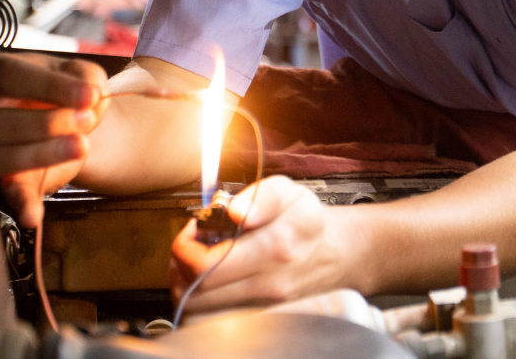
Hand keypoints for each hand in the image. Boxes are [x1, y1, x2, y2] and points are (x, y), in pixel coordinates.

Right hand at [0, 51, 108, 227]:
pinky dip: (22, 204)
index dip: (49, 86)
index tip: (87, 95)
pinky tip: (34, 213)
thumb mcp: (79, 73)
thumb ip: (87, 78)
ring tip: (80, 146)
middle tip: (85, 119)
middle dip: (46, 123)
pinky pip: (6, 192)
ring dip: (43, 154)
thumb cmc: (65, 89)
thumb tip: (91, 94)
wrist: (73, 116)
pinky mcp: (2, 178)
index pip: (8, 76)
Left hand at [169, 176, 365, 311]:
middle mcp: (270, 283)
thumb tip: (235, 211)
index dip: (185, 249)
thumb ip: (260, 196)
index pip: (207, 266)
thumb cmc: (305, 222)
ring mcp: (267, 308)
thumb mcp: (288, 192)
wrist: (334, 253)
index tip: (191, 232)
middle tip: (189, 248)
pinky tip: (209, 285)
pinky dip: (204, 305)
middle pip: (198, 294)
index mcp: (274, 247)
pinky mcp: (264, 321)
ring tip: (195, 266)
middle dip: (181, 269)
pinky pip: (217, 323)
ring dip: (188, 290)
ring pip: (202, 314)